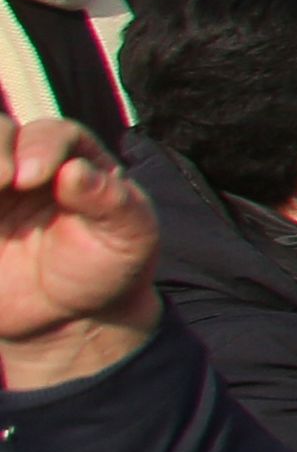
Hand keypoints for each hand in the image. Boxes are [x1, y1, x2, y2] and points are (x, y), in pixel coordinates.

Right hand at [0, 122, 164, 392]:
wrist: (67, 318)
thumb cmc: (105, 267)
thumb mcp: (127, 237)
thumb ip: (111, 202)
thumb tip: (76, 172)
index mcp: (73, 158)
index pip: (52, 133)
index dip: (39, 147)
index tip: (30, 178)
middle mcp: (25, 163)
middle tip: (0, 181)